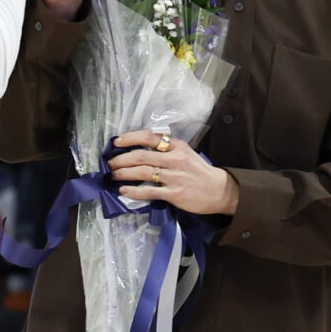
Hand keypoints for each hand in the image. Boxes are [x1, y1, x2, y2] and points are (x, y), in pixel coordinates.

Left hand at [108, 131, 236, 214]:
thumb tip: (141, 148)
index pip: (149, 137)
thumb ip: (166, 149)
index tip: (116, 142)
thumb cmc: (199, 172)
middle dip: (121, 159)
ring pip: (142, 172)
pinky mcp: (174, 194)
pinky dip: (133, 191)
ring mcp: (175, 177)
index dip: (130, 138)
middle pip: (141, 156)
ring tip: (113, 175)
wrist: (219, 191)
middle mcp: (175, 159)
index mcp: (177, 146)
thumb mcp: (186, 153)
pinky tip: (123, 191)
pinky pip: (149, 191)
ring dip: (124, 173)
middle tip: (110, 163)